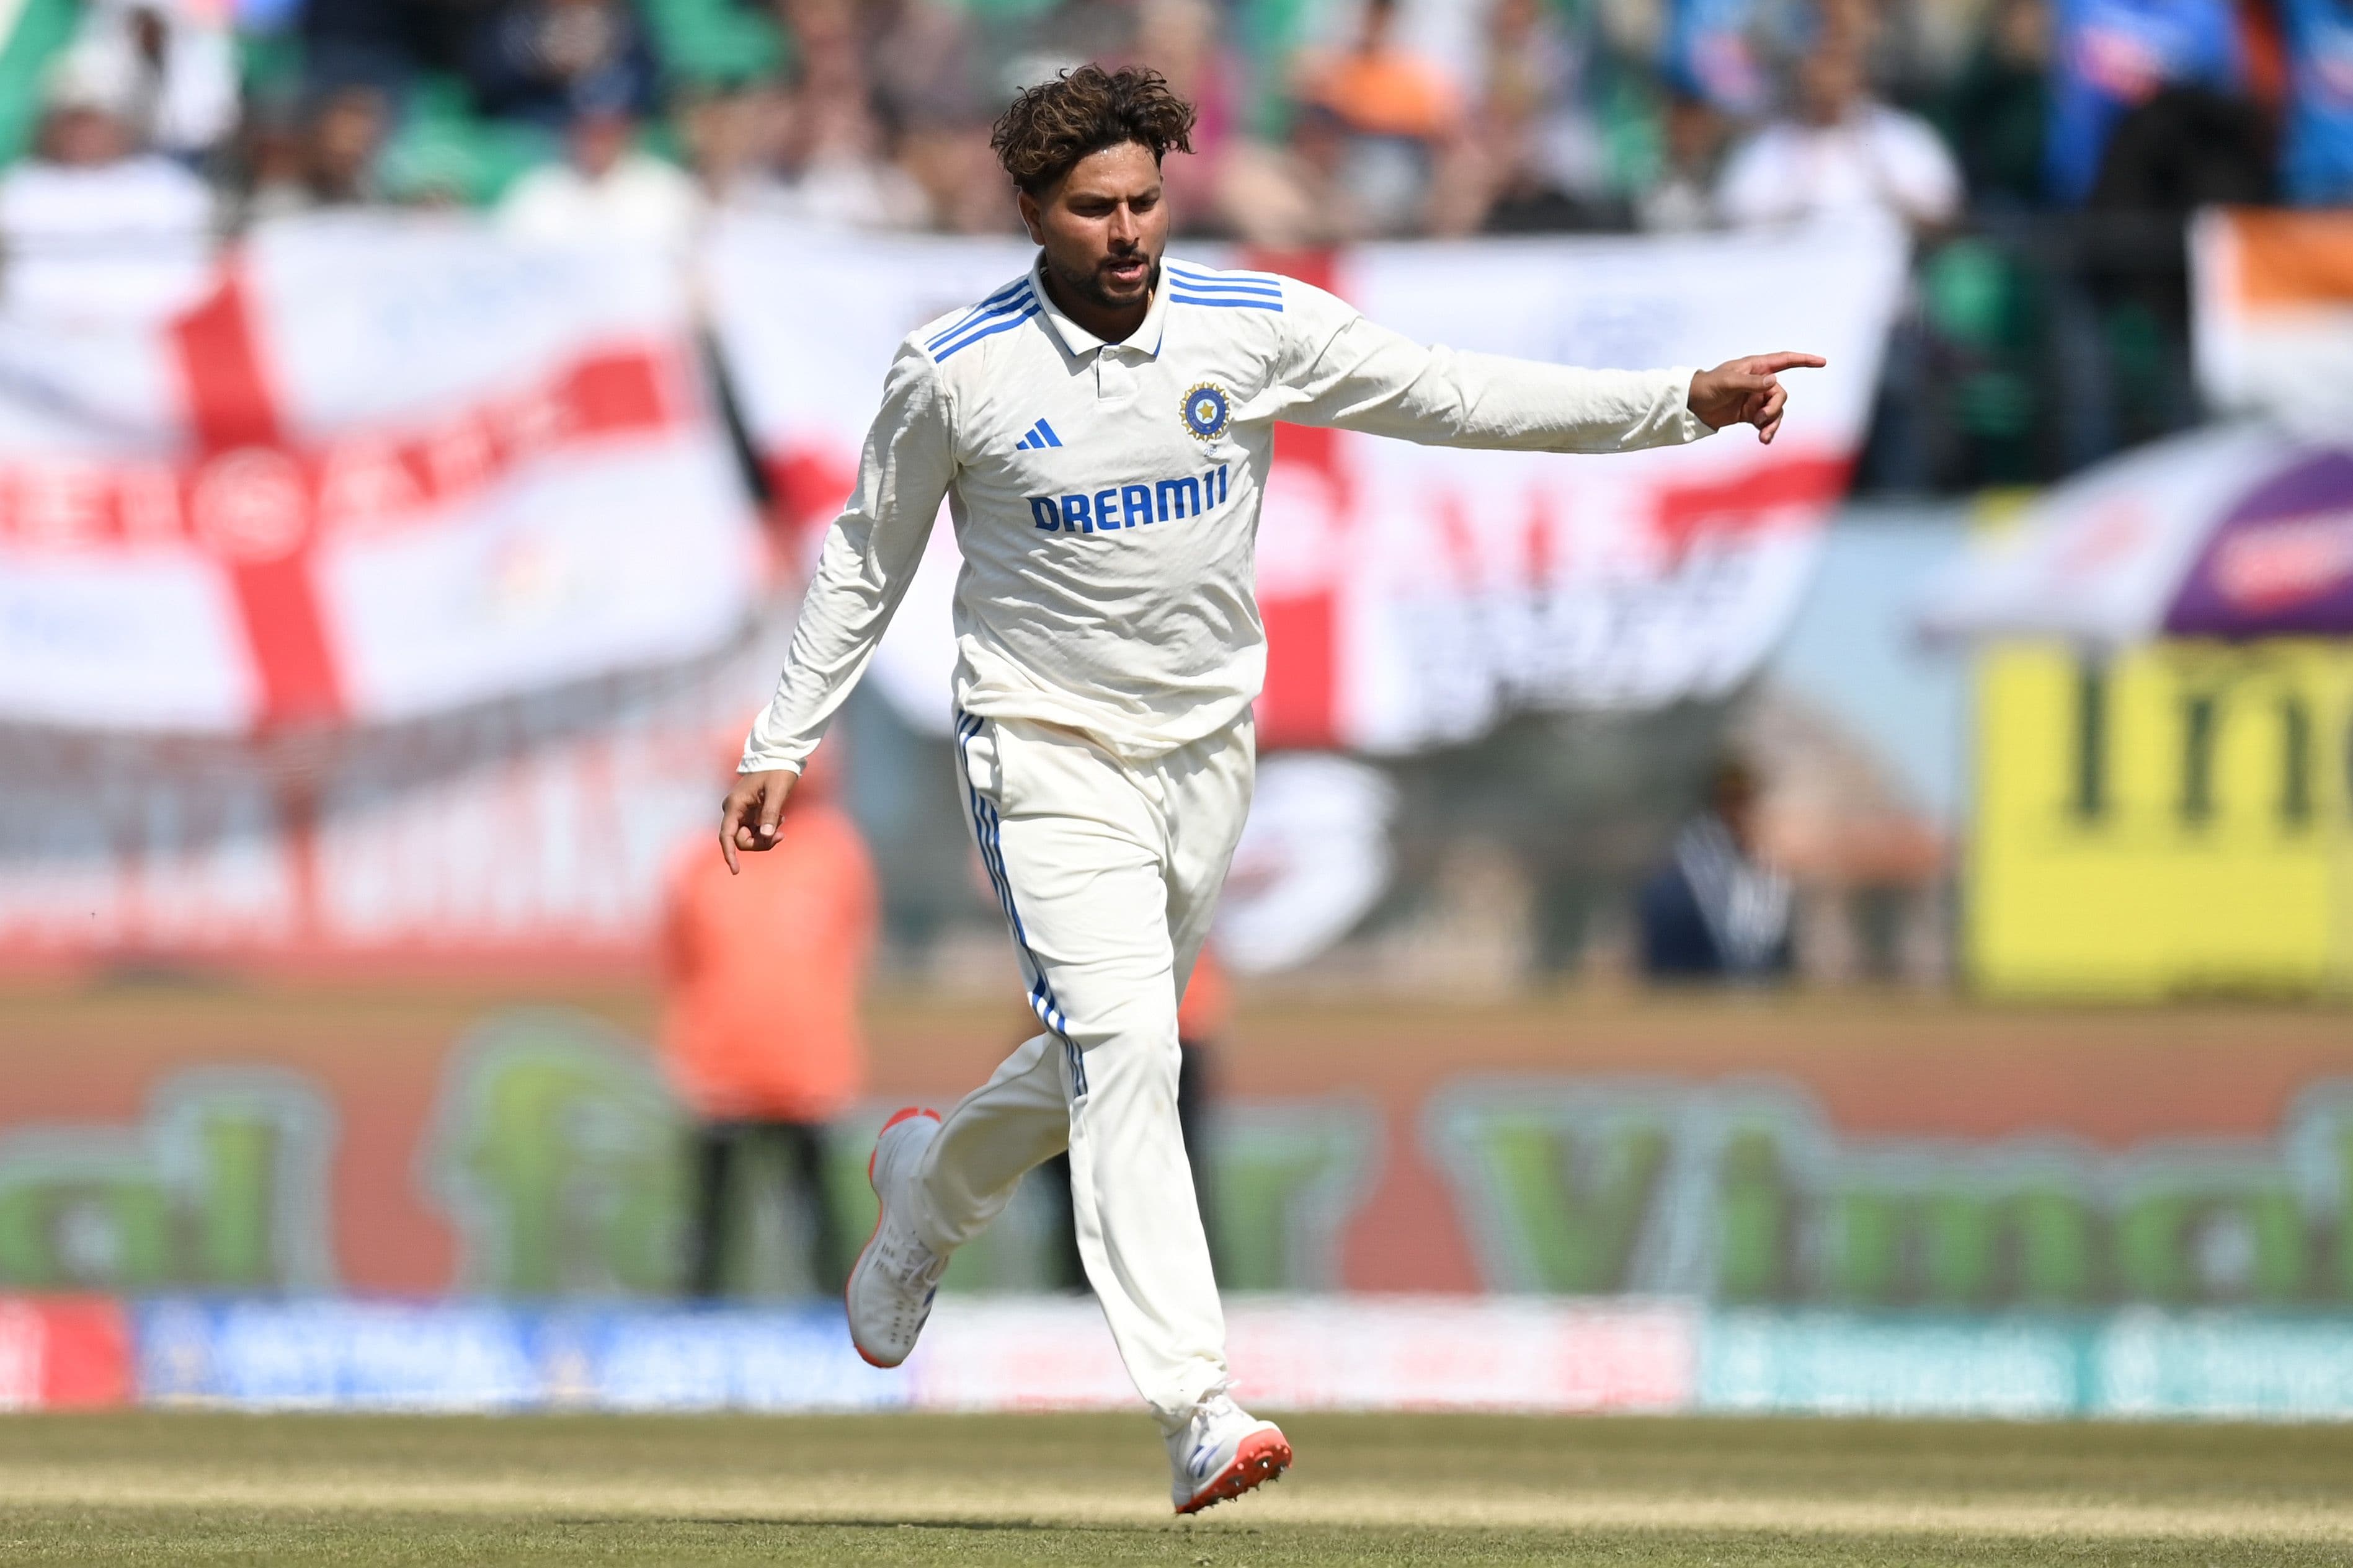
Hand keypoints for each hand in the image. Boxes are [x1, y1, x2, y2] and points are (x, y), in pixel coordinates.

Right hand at [718, 768, 797, 872]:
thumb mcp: (777, 792)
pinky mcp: (749, 812)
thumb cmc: (777, 771)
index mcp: (735, 805)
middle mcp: (733, 809)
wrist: (779, 757)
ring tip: (781, 821)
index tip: (736, 871)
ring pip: (749, 836)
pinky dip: (767, 830)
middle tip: (781, 835)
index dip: (729, 854)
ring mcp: (741, 811)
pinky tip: (779, 818)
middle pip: (741, 840)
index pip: (726, 836)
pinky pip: (755, 829)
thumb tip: (767, 836)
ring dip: (766, 836)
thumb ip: (770, 814)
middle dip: (760, 843)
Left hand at [1686, 352, 1826, 444]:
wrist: (1692, 405)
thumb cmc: (1708, 386)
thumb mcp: (1727, 383)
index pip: (1785, 361)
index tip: (1822, 362)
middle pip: (1781, 394)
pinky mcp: (1751, 414)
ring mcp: (1756, 399)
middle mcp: (1759, 382)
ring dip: (1772, 424)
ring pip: (1776, 411)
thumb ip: (1751, 383)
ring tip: (1762, 436)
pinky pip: (1766, 422)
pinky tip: (1763, 440)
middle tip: (1760, 419)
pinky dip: (1767, 431)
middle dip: (1774, 409)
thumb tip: (1773, 381)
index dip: (1804, 361)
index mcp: (1756, 367)